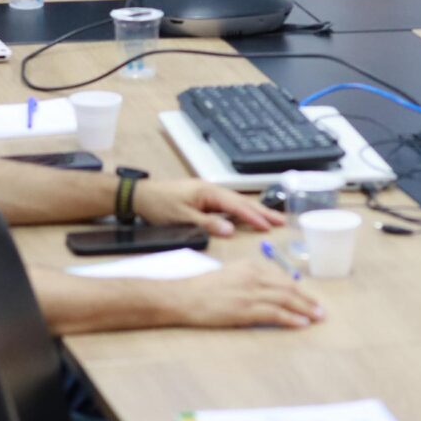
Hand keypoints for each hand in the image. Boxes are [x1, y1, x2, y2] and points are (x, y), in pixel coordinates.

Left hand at [133, 177, 281, 237]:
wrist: (139, 196)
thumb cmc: (158, 205)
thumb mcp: (182, 218)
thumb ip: (207, 225)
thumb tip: (230, 230)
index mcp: (208, 192)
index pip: (236, 206)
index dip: (253, 217)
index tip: (268, 227)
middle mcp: (211, 190)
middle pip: (241, 202)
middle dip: (262, 212)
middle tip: (282, 221)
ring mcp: (207, 194)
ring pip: (236, 203)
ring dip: (254, 211)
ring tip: (272, 220)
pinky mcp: (203, 200)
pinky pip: (228, 206)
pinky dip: (241, 212)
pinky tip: (248, 218)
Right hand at [166, 257, 324, 329]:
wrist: (183, 297)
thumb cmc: (201, 289)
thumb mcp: (228, 275)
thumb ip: (248, 280)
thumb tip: (266, 292)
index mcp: (250, 266)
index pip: (281, 277)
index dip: (298, 289)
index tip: (308, 298)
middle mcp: (254, 276)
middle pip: (288, 288)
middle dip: (307, 300)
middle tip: (321, 310)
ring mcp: (250, 293)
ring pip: (286, 300)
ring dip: (305, 309)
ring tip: (318, 317)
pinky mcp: (245, 310)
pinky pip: (275, 314)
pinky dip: (291, 319)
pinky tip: (302, 323)